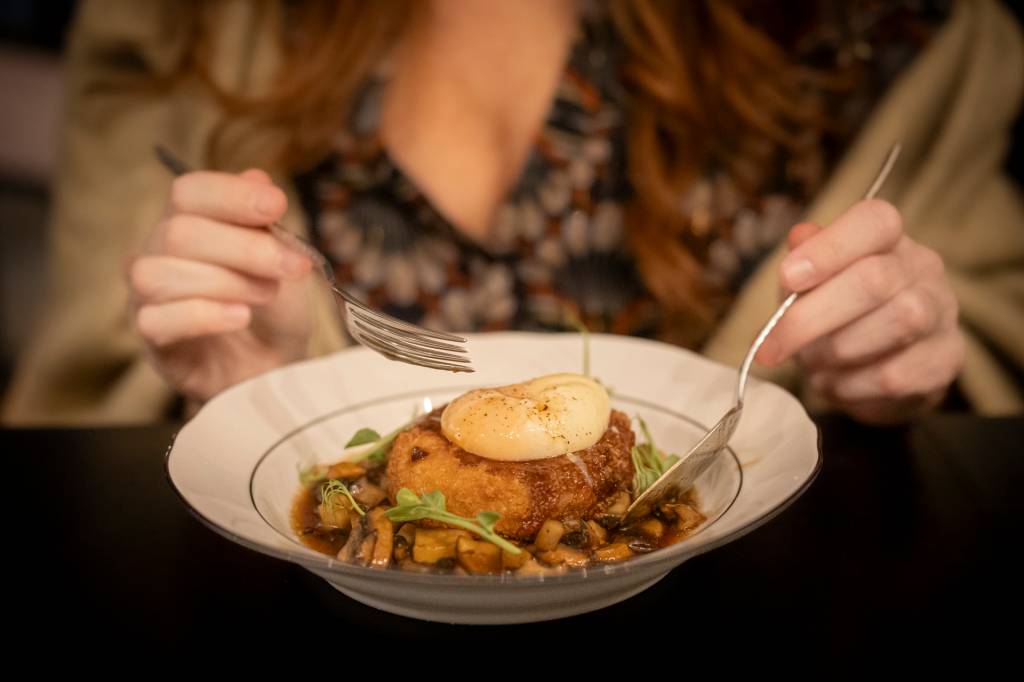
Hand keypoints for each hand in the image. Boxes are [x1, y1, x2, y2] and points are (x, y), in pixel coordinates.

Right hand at [127, 169, 313, 403]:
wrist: (273, 367)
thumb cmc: (274, 309)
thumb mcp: (284, 263)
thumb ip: (268, 225)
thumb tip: (260, 179)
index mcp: (190, 221)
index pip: (190, 192)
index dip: (232, 194)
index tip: (278, 205)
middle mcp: (159, 251)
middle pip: (180, 233)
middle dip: (245, 248)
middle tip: (291, 268)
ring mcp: (148, 295)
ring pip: (162, 274)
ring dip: (226, 282)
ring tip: (267, 295)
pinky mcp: (151, 336)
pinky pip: (159, 319)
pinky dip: (205, 315)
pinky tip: (240, 318)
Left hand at [756, 199, 964, 423]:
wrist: (880, 366)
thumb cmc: (835, 312)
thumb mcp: (810, 282)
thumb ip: (802, 260)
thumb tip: (799, 238)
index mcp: (888, 239)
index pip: (874, 222)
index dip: (828, 249)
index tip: (787, 277)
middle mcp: (923, 268)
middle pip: (875, 280)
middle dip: (811, 318)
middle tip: (771, 346)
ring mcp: (942, 313)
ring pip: (894, 325)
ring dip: (834, 352)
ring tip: (810, 363)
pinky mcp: (946, 360)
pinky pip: (896, 374)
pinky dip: (851, 384)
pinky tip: (835, 382)